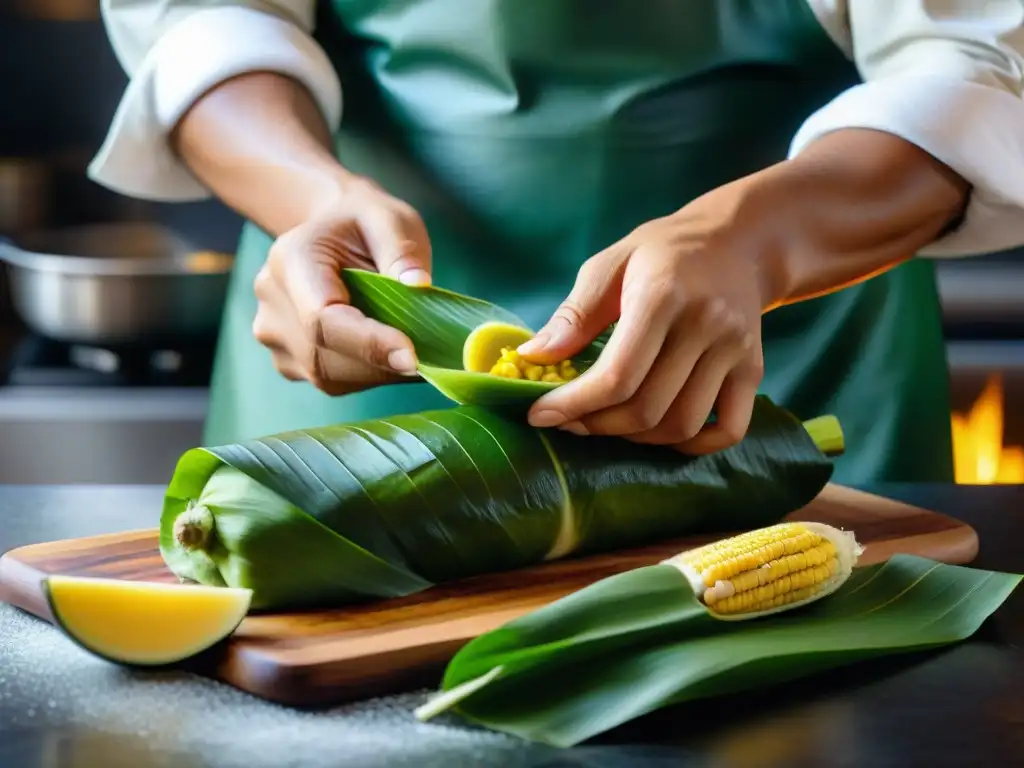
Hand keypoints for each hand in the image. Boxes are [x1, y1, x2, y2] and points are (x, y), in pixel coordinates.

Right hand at [251, 176, 432, 394]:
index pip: (322, 318)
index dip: (368, 343)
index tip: (415, 357)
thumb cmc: (364, 225)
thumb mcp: (389, 220)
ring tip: (416, 351)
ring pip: (329, 376)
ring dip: (380, 373)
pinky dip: (369, 375)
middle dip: (383, 364)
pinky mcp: (288, 360)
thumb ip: (402, 250)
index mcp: (290, 260)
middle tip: (435, 358)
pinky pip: (332, 381)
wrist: (333, 235)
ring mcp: (274, 335)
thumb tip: (419, 286)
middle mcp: (272, 301)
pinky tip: (391, 354)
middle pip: (325, 356)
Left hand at [519, 177, 775, 454]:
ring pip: (682, 426)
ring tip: (608, 421)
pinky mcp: (753, 370)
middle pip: (647, 408)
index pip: (617, 375)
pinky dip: (691, 445)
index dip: (573, 405)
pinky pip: (728, 430)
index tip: (539, 415)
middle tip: (570, 419)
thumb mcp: (610, 264)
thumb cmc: (662, 252)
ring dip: (636, 438)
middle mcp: (706, 325)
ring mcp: (735, 351)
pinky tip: (658, 431)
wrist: (737, 241)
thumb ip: (573, 314)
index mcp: (663, 295)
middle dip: (597, 425)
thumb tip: (533, 356)